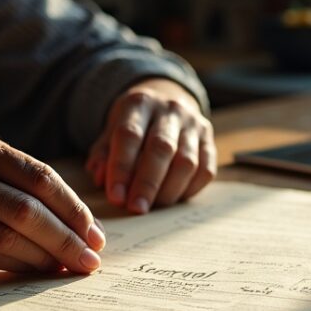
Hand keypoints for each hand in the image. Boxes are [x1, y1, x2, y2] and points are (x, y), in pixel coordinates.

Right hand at [0, 133, 105, 272]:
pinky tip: (36, 274)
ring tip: (69, 271)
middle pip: (29, 209)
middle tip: (91, 260)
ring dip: (46, 258)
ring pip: (9, 236)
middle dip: (68, 238)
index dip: (74, 209)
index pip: (41, 177)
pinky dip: (17, 267)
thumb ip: (9, 182)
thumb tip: (71, 222)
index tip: (97, 235)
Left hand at [85, 78, 216, 213]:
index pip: (129, 135)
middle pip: (161, 148)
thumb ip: (103, 154)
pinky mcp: (210, 140)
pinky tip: (173, 200)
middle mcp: (170, 109)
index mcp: (140, 103)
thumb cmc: (134, 124)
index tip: (116, 198)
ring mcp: (194, 124)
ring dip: (168, 190)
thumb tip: (100, 180)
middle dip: (147, 183)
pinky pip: (205, 170)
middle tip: (136, 209)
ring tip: (153, 207)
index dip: (121, 168)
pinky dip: (189, 190)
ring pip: (187, 161)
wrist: (165, 101)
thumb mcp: (111, 130)